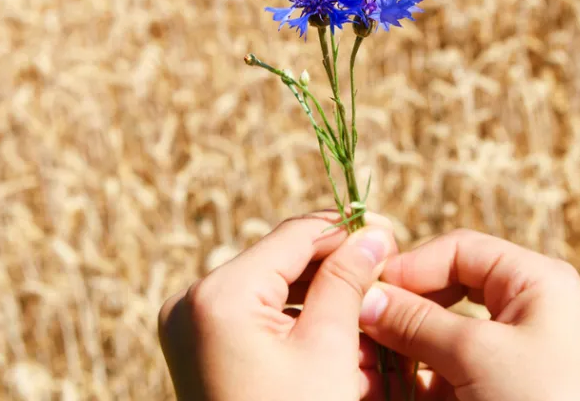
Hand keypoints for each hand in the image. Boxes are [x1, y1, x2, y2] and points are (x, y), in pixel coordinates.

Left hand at [158, 210, 398, 399]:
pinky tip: (341, 342)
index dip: (347, 232)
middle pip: (281, 262)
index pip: (294, 236)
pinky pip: (255, 318)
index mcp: (217, 295)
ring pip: (272, 291)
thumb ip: (348, 280)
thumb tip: (374, 231)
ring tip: (370, 319)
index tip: (390, 234)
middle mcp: (191, 302)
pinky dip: (297, 325)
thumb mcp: (329, 348)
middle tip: (387, 277)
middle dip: (336, 272)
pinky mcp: (198, 347)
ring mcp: (188, 326)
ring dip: (322, 301)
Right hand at [358, 229, 579, 400]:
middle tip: (356, 327)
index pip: (458, 251)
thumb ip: (417, 322)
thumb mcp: (477, 354)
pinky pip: (443, 377)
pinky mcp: (494, 394)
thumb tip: (367, 298)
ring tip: (359, 364)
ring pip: (438, 339)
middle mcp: (523, 313)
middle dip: (398, 312)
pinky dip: (411, 382)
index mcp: (534, 282)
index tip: (364, 289)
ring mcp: (508, 358)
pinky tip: (380, 389)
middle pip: (443, 294)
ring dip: (397, 350)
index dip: (410, 266)